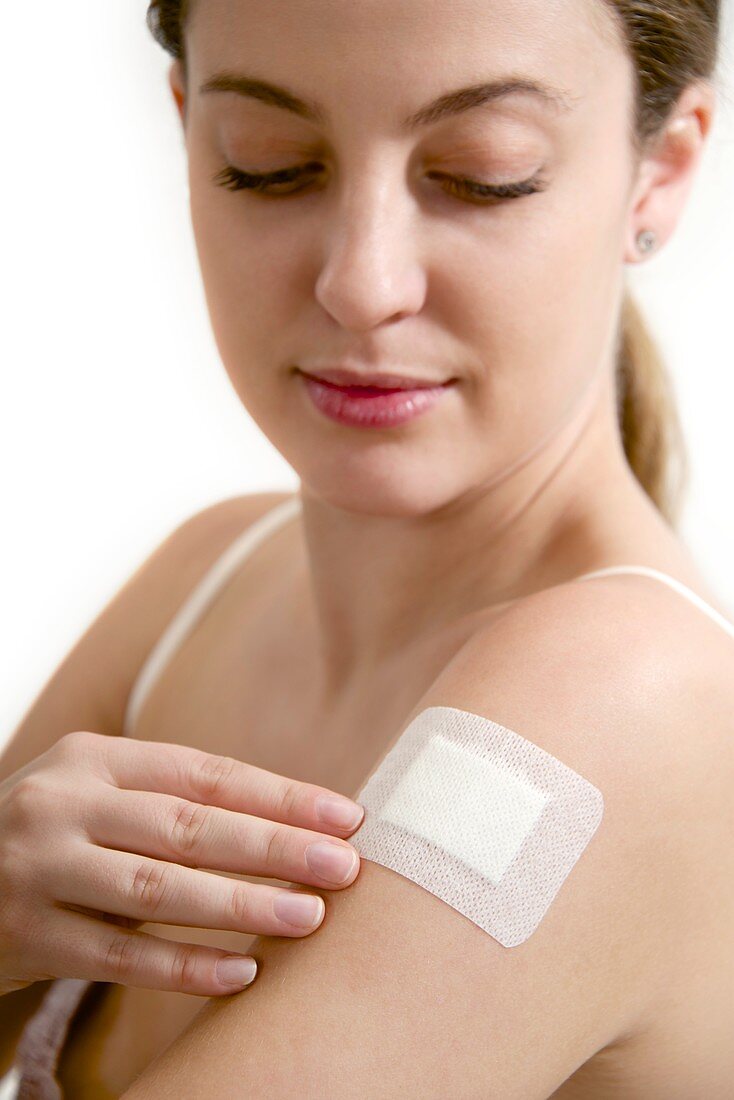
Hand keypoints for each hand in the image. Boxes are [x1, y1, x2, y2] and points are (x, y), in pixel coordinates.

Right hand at [0, 731, 363, 995]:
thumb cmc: (52, 834)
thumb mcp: (98, 796)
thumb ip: (170, 804)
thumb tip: (290, 826)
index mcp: (95, 758)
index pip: (205, 773)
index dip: (278, 795)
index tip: (345, 817)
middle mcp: (65, 803)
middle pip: (189, 826)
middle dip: (275, 847)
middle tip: (345, 866)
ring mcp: (39, 867)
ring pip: (157, 888)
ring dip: (241, 905)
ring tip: (309, 917)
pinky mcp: (24, 934)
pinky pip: (117, 955)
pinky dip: (182, 966)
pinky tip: (241, 974)